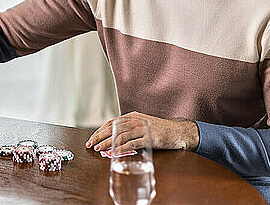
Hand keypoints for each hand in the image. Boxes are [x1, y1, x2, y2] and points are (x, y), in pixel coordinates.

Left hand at [85, 111, 199, 151]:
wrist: (179, 131)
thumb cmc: (160, 130)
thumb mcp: (142, 126)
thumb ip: (129, 131)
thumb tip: (113, 141)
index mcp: (132, 117)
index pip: (112, 122)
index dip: (100, 130)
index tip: (91, 138)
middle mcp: (136, 120)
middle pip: (113, 128)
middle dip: (100, 136)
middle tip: (90, 144)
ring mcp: (143, 128)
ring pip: (120, 135)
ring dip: (108, 143)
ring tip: (99, 149)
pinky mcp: (150, 138)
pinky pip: (133, 143)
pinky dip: (122, 148)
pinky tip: (115, 152)